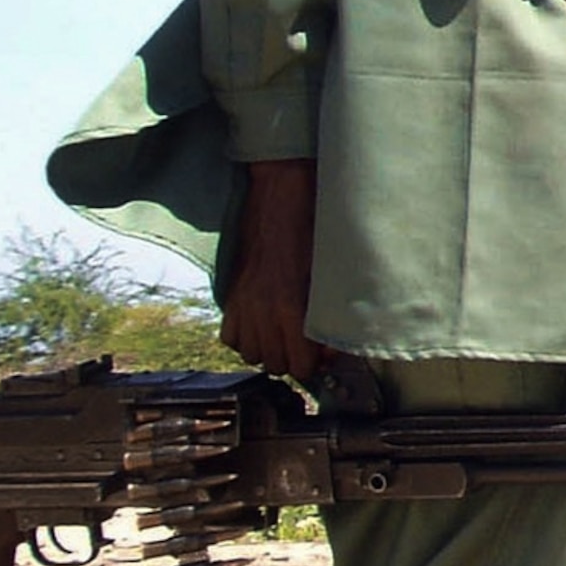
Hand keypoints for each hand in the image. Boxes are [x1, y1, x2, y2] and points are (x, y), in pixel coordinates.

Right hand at [222, 159, 321, 378]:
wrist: (279, 200)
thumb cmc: (313, 231)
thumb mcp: (331, 273)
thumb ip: (332, 314)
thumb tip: (334, 348)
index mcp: (291, 307)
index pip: (300, 365)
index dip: (316, 364)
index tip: (325, 355)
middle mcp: (262, 311)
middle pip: (276, 364)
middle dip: (295, 360)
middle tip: (309, 346)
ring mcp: (243, 305)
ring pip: (252, 354)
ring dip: (270, 350)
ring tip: (286, 336)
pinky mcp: (231, 296)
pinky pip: (230, 337)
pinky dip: (245, 337)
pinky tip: (262, 326)